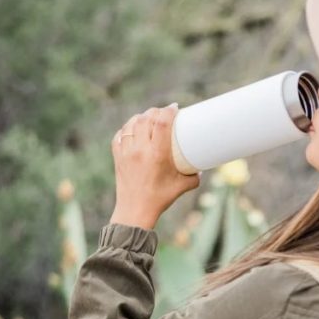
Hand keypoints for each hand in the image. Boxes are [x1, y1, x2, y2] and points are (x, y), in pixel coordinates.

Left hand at [110, 103, 200, 228]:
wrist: (135, 211)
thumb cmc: (160, 198)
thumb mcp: (182, 187)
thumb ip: (194, 177)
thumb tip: (201, 168)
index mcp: (157, 155)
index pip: (162, 123)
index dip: (168, 111)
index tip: (174, 108)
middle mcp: (140, 150)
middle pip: (146, 118)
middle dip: (156, 111)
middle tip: (164, 113)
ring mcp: (126, 152)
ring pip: (132, 123)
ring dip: (141, 117)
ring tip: (149, 118)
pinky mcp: (118, 156)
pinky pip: (121, 134)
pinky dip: (128, 128)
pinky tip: (134, 129)